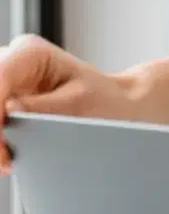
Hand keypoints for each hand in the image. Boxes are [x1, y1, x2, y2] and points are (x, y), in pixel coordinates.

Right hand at [0, 35, 137, 174]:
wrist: (113, 108)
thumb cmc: (103, 102)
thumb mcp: (79, 105)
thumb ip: (43, 108)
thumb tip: (8, 110)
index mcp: (31, 53)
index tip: (1, 146)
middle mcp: (11, 60)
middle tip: (5, 160)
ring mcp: (3, 81)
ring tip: (8, 160)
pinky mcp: (0, 100)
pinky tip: (7, 155)